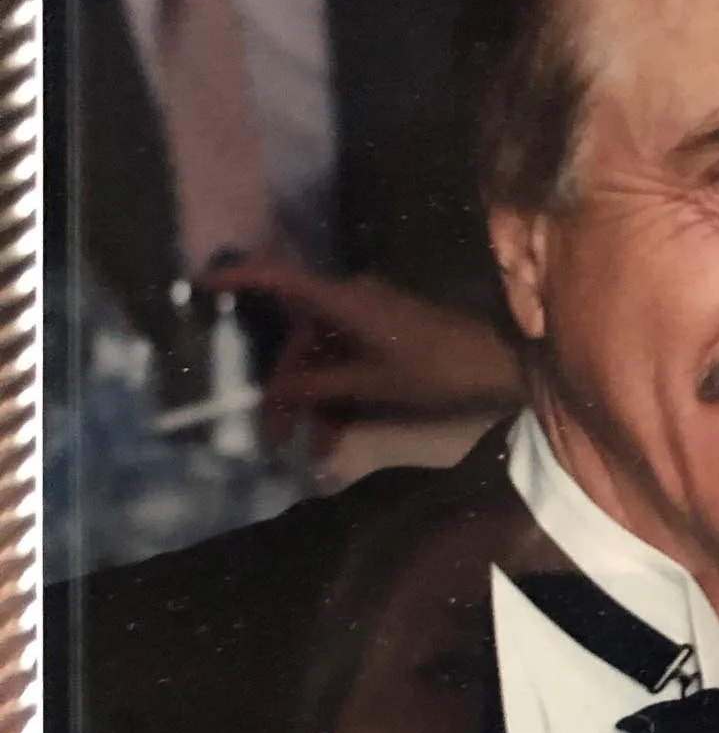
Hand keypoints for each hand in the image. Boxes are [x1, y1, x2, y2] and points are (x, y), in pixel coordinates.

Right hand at [203, 258, 524, 451]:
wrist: (505, 367)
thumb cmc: (442, 369)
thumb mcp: (374, 384)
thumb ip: (320, 385)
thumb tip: (275, 391)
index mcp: (346, 299)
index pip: (280, 279)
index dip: (238, 278)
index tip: (199, 284)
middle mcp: (353, 300)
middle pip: (300, 340)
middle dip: (286, 391)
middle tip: (275, 439)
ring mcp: (372, 319)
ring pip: (325, 359)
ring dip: (317, 405)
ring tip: (313, 453)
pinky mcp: (388, 338)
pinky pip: (350, 363)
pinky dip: (342, 398)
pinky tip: (337, 441)